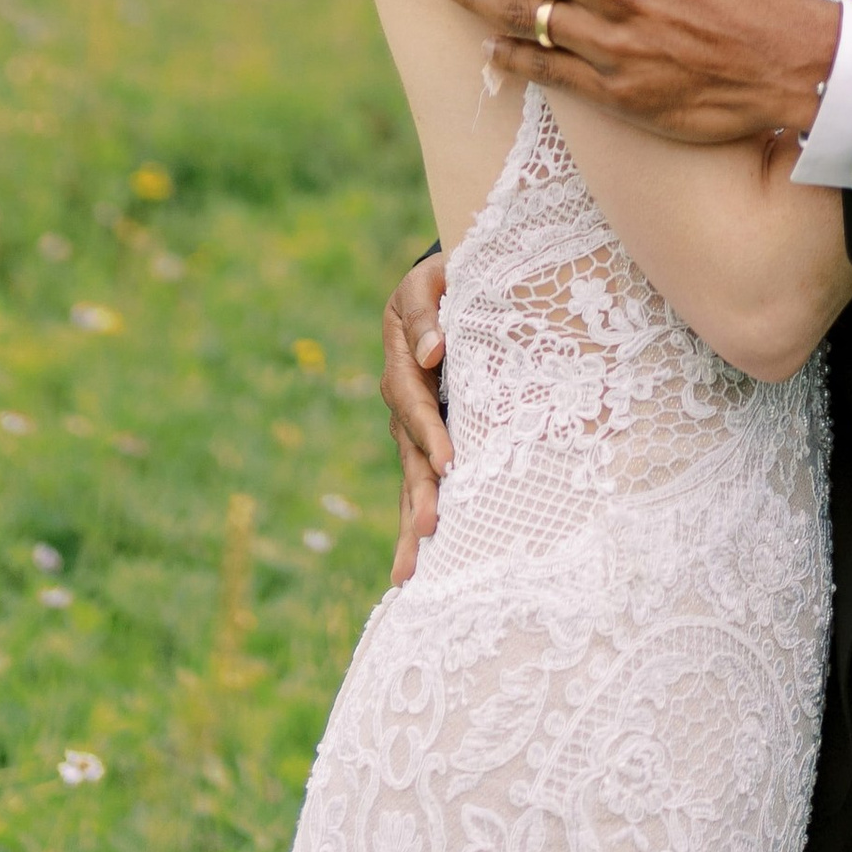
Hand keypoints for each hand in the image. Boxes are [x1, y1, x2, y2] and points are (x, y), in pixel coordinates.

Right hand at [381, 252, 450, 584]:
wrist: (445, 285)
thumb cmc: (443, 281)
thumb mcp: (428, 282)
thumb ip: (425, 314)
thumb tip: (432, 353)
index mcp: (402, 365)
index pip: (414, 406)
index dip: (431, 434)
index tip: (449, 464)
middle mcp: (402, 404)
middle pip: (408, 457)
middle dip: (418, 496)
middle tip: (428, 533)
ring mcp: (411, 427)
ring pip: (411, 479)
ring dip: (412, 521)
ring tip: (410, 571)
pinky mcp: (426, 440)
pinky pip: (422, 481)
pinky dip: (419, 517)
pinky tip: (422, 556)